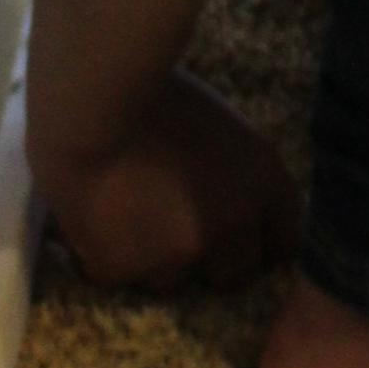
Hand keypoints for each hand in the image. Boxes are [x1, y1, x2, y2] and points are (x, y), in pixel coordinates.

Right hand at [32, 66, 300, 293]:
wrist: (84, 98)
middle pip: (236, 275)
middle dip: (209, 263)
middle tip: (173, 236)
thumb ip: (229, 169)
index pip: (284, 242)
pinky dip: (101, 257)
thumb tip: (224, 202)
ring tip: (121, 216)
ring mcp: (180, 251)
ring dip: (151, 262)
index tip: (236, 241)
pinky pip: (115, 275)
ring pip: (171, 280)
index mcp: (264, 177)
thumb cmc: (147, 87)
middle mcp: (232, 222)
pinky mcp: (127, 268)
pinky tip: (87, 217)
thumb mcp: (215, 121)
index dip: (255, 243)